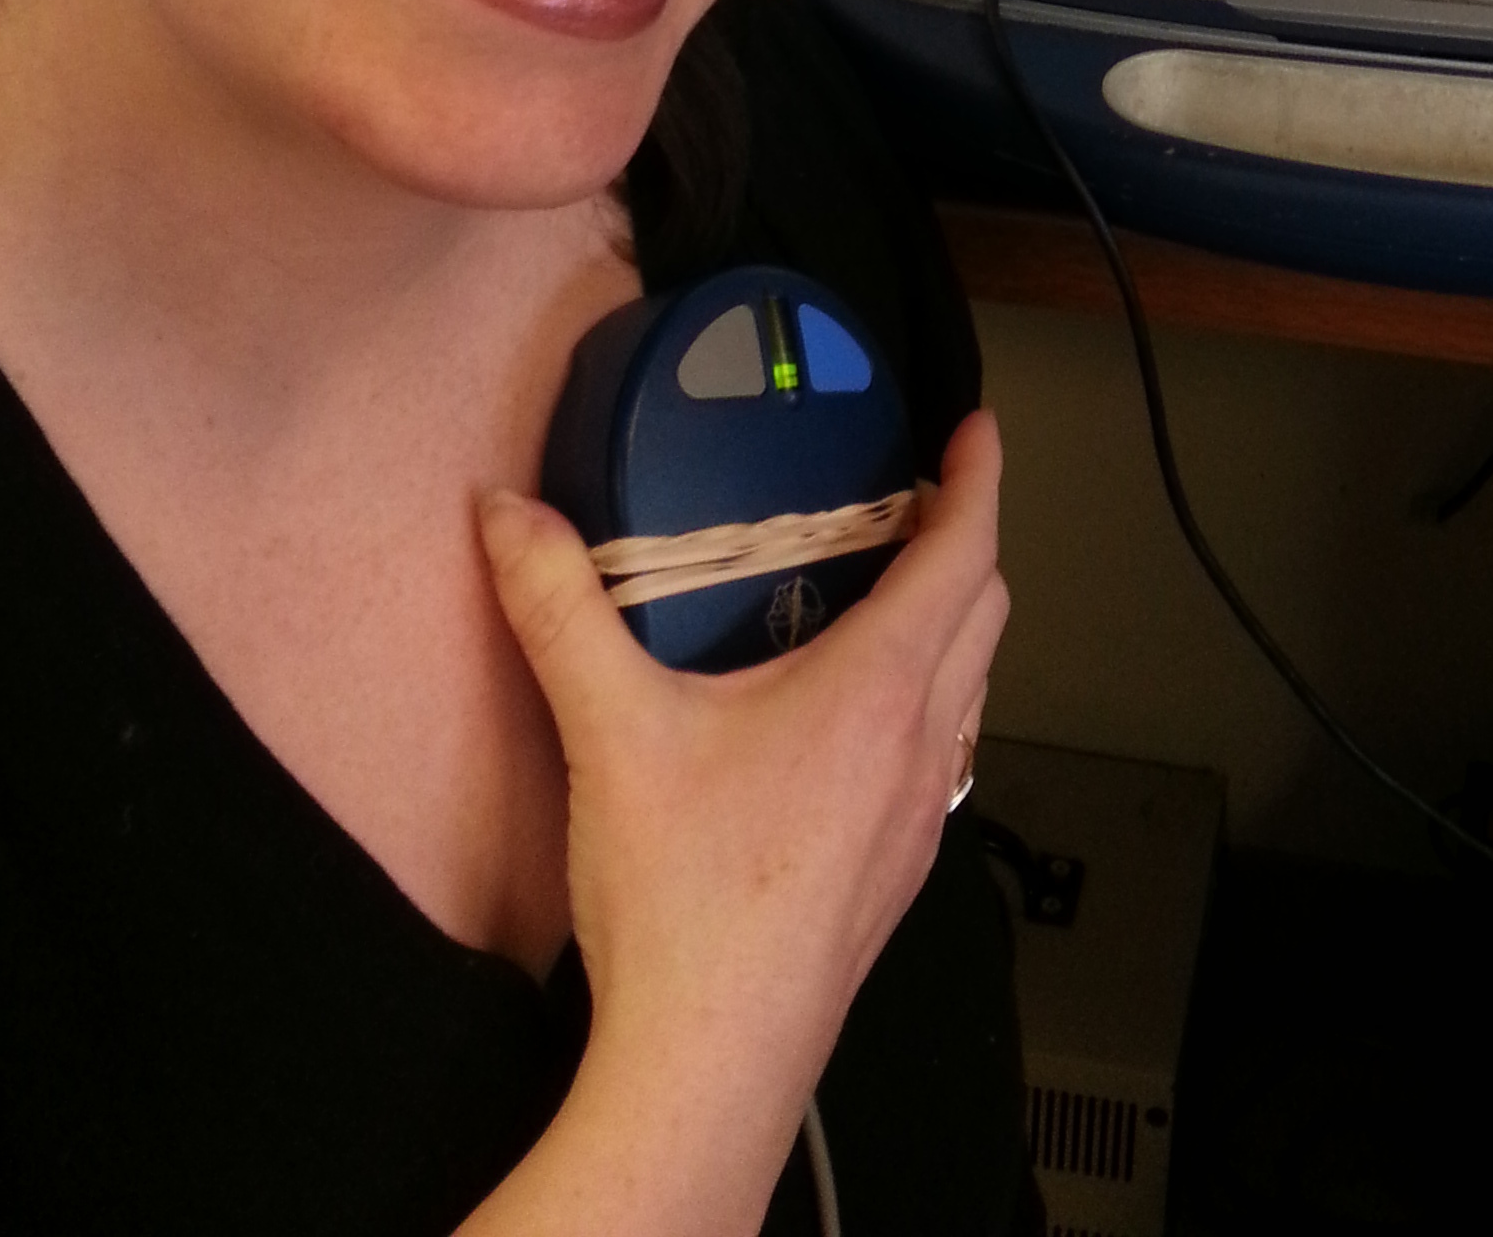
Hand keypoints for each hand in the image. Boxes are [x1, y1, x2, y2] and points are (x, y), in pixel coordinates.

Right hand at [457, 412, 1006, 1236]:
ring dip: (953, 625)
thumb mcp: (609, 730)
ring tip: (893, 592)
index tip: (978, 430)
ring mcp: (918, 818)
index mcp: (879, 689)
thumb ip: (558, 606)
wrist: (711, 1062)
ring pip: (971, 689)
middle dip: (967, 541)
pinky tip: (856, 719)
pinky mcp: (895, 875)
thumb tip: (508, 512)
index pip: (964, 553)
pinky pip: (943, 757)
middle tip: (922, 498)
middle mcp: (920, 746)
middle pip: (984, 613)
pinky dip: (928, 701)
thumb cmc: (684, 900)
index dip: (979, 479)